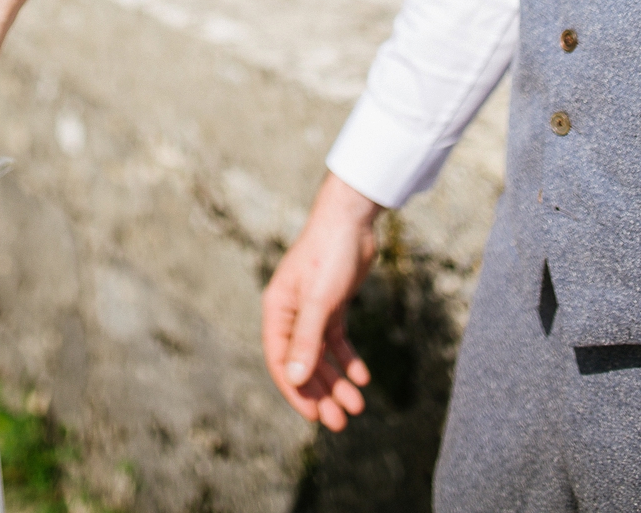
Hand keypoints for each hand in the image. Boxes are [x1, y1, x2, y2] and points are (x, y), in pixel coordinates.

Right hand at [262, 172, 379, 430]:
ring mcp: (312, 309)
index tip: (314, 416)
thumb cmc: (329, 253)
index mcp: (277, 310)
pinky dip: (348, 360)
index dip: (296, 391)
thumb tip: (295, 378)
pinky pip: (337, 340)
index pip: (280, 360)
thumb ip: (307, 339)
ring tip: (357, 406)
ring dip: (337, 381)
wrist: (352, 219)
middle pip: (303, 362)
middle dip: (320, 393)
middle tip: (340, 422)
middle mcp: (291, 312)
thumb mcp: (320, 300)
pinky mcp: (333, 304)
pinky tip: (362, 377)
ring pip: (322, 355)